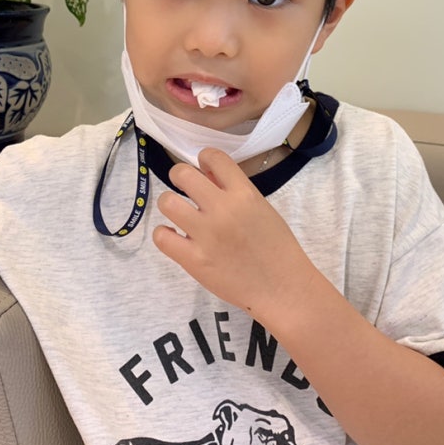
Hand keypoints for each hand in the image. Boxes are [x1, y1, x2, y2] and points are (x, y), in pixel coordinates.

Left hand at [154, 147, 316, 317]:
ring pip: (167, 202)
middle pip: (182, 174)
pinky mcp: (194, 260)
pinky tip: (175, 237)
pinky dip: (164, 234)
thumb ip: (235, 191)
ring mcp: (206, 235)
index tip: (203, 170)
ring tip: (179, 215)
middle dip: (180, 177)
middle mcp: (223, 209)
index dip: (204, 159)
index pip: (214, 156)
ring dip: (170, 205)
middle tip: (185, 190)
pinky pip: (161, 237)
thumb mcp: (261, 209)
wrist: (282, 288)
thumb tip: (207, 175)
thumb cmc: (276, 248)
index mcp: (244, 194)